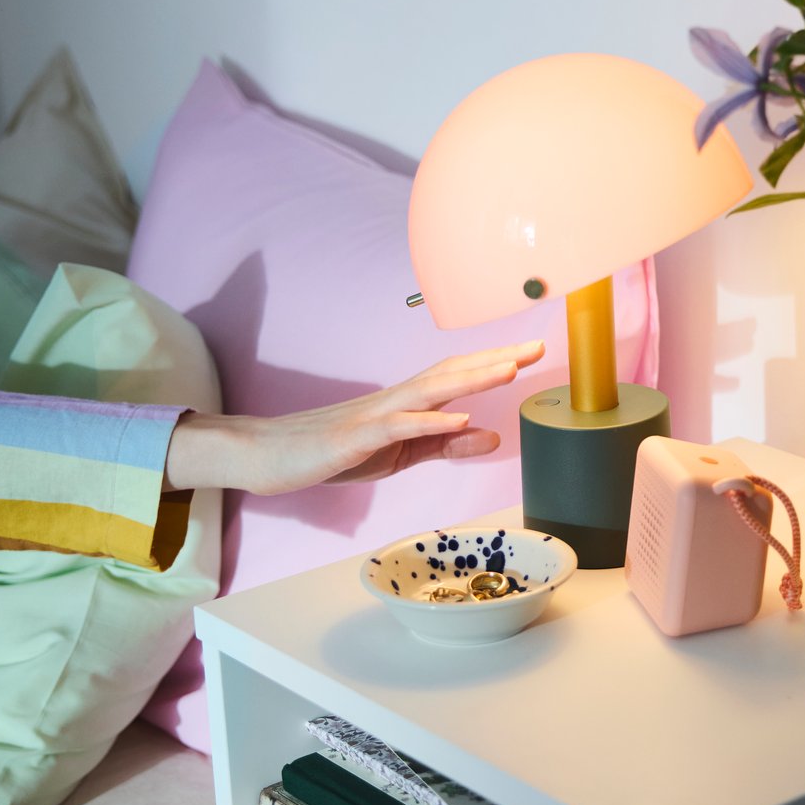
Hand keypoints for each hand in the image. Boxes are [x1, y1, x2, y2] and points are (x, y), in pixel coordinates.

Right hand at [164, 341, 544, 495]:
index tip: (536, 351)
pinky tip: (459, 417)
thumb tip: (492, 435)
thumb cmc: (332, 452)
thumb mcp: (400, 455)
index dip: (497, 362)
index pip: (458, 375)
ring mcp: (374, 415)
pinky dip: (430, 421)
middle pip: (451, 373)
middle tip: (538, 347)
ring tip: (509, 369)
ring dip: (471, 379)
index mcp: (406, 404)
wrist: (266, 457)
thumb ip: (445, 444)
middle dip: (496, 360)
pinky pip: (398, 427)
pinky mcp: (355, 438)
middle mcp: (394, 400)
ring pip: (430, 391)